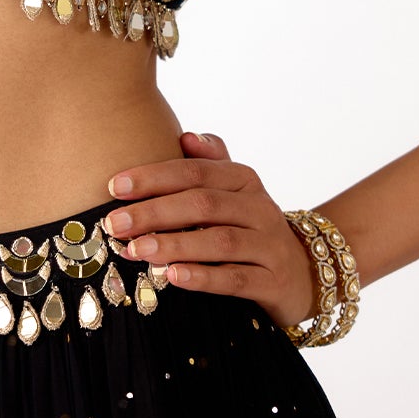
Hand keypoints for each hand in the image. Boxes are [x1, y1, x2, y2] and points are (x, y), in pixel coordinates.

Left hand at [103, 131, 320, 331]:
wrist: (304, 274)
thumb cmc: (250, 228)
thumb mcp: (233, 191)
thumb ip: (209, 163)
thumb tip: (185, 135)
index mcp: (244, 180)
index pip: (195, 171)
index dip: (154, 177)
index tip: (115, 187)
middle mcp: (260, 208)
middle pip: (203, 204)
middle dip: (154, 212)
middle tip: (115, 224)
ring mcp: (270, 245)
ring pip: (219, 241)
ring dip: (174, 245)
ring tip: (136, 251)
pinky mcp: (274, 282)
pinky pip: (236, 279)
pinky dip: (203, 277)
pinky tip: (173, 277)